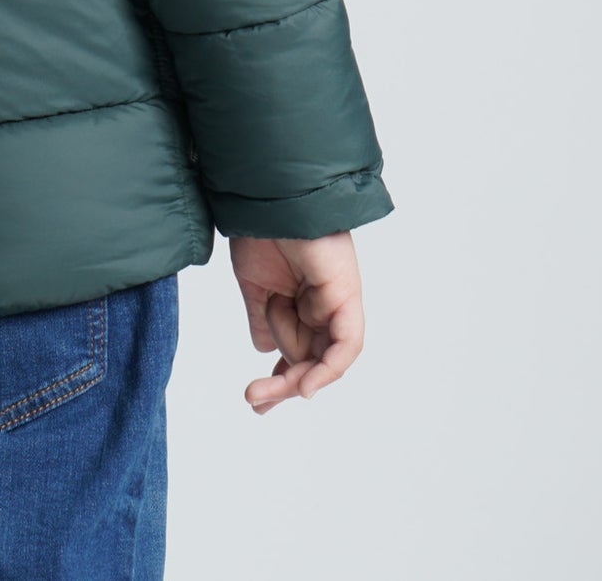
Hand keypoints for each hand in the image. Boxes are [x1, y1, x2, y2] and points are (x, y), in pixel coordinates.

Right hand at [228, 230, 365, 414]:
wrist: (265, 201)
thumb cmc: (259, 232)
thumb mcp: (255, 284)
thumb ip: (262, 317)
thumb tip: (262, 348)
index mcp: (302, 299)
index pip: (300, 350)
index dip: (283, 377)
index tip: (258, 397)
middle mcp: (324, 304)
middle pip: (312, 358)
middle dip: (284, 384)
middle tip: (255, 400)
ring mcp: (337, 301)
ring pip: (320, 355)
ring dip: (291, 371)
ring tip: (260, 383)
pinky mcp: (347, 297)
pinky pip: (345, 344)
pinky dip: (329, 368)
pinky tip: (304, 387)